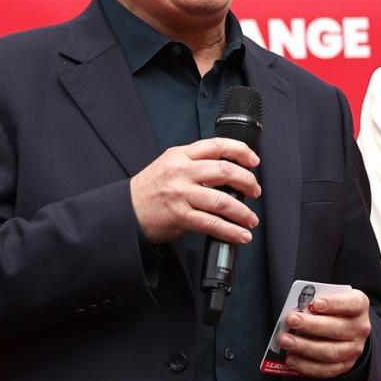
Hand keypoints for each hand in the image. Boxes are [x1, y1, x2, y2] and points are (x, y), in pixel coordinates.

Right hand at [130, 137, 260, 244]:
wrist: (126, 211)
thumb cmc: (150, 189)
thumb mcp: (169, 165)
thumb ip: (195, 164)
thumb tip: (229, 173)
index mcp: (181, 156)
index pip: (217, 145)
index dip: (241, 152)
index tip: (254, 161)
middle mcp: (181, 172)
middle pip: (225, 171)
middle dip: (247, 182)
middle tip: (255, 191)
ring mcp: (181, 194)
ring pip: (222, 201)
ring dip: (243, 212)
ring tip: (251, 219)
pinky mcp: (180, 216)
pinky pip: (212, 224)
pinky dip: (231, 231)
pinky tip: (241, 235)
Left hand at [277, 290, 370, 378]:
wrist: (347, 329)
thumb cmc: (333, 309)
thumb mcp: (331, 297)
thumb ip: (318, 300)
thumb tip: (298, 308)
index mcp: (359, 305)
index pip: (353, 304)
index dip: (334, 304)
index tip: (315, 303)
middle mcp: (360, 328)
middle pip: (337, 329)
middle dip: (311, 325)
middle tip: (291, 320)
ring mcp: (354, 349)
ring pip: (330, 352)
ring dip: (305, 347)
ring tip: (286, 341)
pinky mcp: (345, 365)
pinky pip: (326, 369)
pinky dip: (306, 366)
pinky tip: (291, 359)